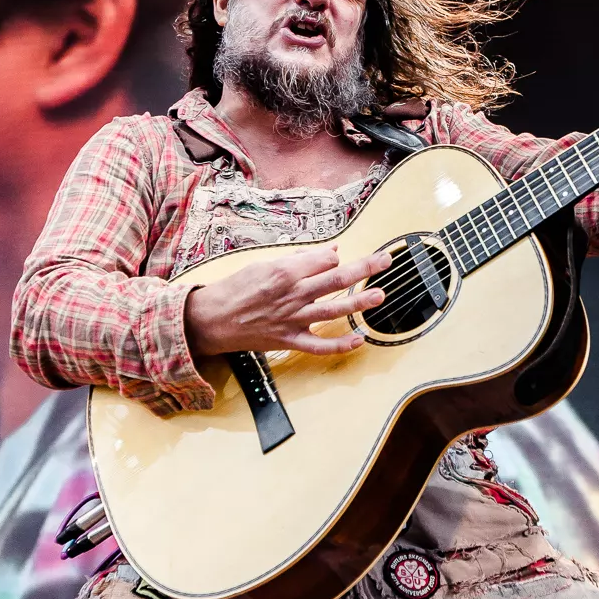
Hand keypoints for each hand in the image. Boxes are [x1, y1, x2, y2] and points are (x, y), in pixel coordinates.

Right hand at [183, 244, 391, 359]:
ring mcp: (293, 319)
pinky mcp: (290, 340)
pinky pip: (320, 346)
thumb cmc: (236, 289)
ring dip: (360, 302)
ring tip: (380, 294)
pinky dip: (340, 345)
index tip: (335, 258)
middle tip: (386, 259)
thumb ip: (300, 260)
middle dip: (365, 267)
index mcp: (285, 272)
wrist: (212, 319)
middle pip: (337, 279)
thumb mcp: (264, 265)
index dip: (334, 257)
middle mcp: (293, 295)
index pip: (325, 260)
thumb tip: (331, 253)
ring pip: (334, 310)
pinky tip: (359, 340)